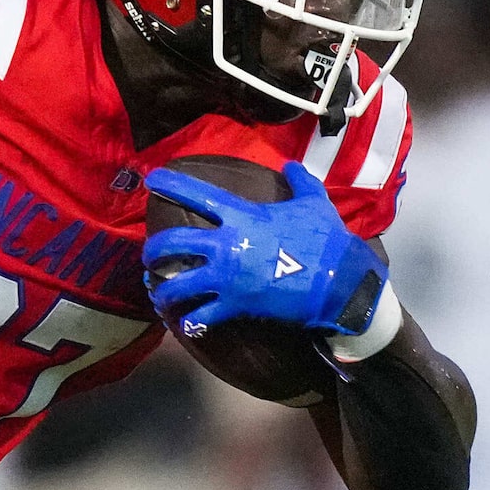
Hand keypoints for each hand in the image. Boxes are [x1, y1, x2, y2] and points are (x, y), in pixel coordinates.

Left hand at [144, 161, 384, 338]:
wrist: (340, 281)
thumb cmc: (327, 240)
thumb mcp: (314, 204)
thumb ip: (299, 182)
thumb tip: (290, 166)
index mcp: (243, 218)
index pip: (200, 195)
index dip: (172, 184)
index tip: (151, 179)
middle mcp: (227, 246)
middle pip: (173, 243)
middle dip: (153, 249)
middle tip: (149, 255)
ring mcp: (228, 278)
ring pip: (177, 285)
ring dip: (162, 290)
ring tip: (159, 293)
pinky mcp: (235, 304)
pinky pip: (200, 317)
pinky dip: (190, 322)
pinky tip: (186, 323)